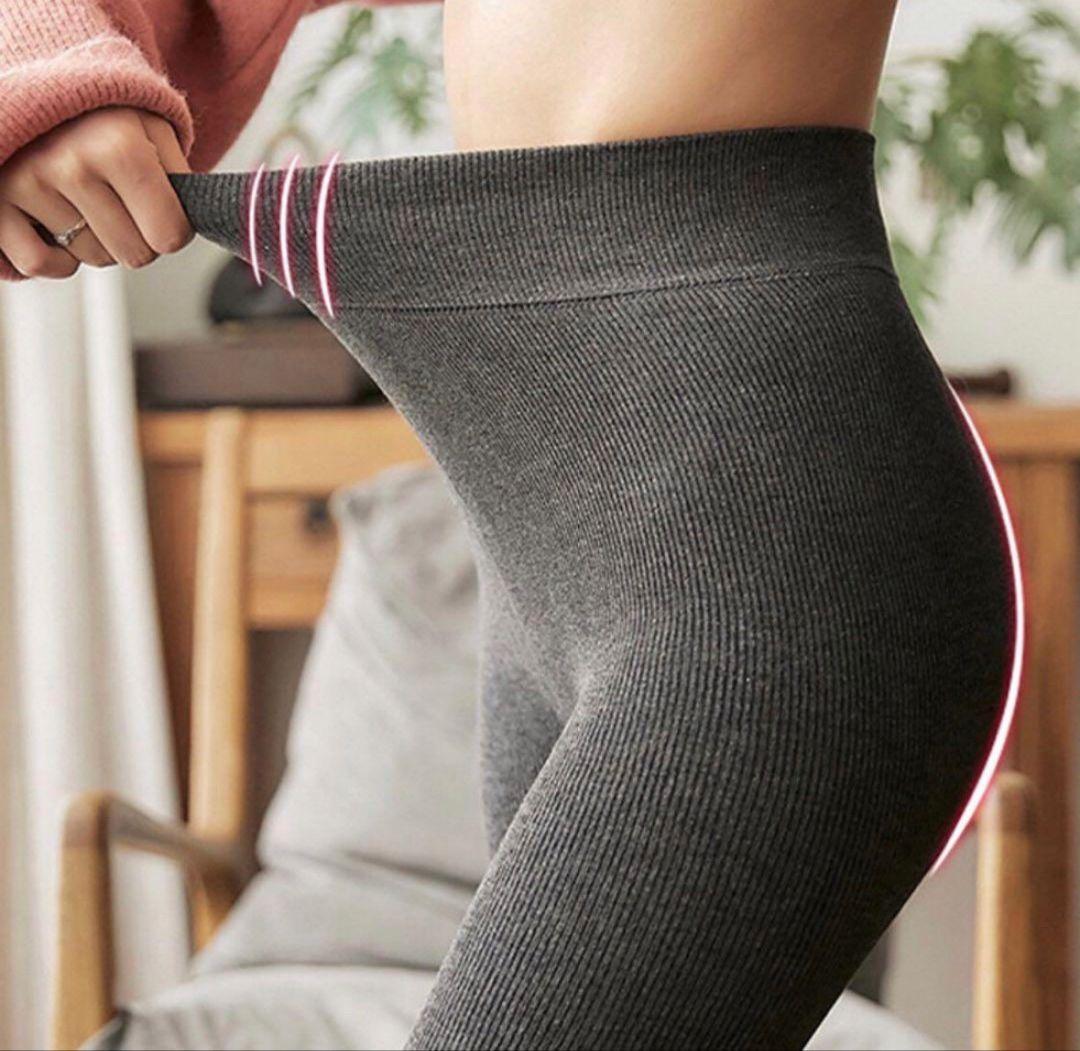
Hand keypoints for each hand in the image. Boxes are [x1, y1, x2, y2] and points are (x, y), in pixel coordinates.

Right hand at [0, 107, 193, 278]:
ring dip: (97, 241)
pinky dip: (57, 259)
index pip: (170, 237)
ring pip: (93, 260)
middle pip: (135, 256)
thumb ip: (183, 180)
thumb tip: (201, 225)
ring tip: (85, 198)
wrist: (38, 83)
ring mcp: (28, 183)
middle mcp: (71, 165)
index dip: (173, 230)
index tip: (162, 211)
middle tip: (121, 202)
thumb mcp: (156, 129)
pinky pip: (41, 265)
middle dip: (137, 237)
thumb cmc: (106, 115)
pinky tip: (59, 227)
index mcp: (119, 146)